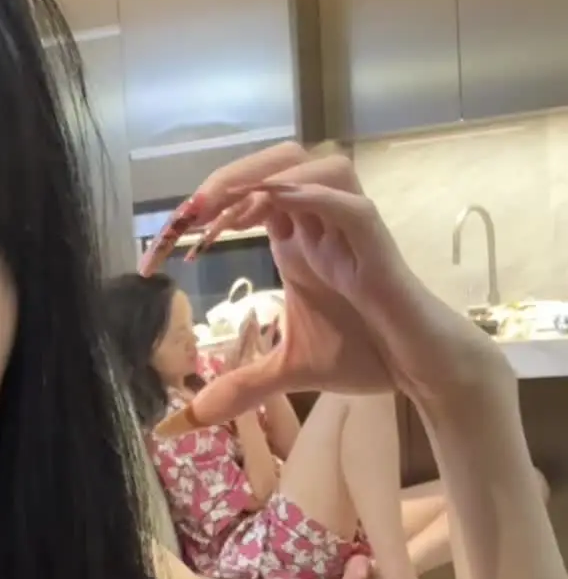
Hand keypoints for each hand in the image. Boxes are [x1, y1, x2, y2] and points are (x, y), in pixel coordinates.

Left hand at [142, 144, 509, 434]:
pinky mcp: (376, 243)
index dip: (202, 210)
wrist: (417, 371)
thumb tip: (191, 418)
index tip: (160, 249)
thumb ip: (241, 385)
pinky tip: (275, 206)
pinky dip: (313, 196)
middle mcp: (321, 222)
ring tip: (221, 211)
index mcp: (296, 237)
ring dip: (266, 177)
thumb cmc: (363, 354)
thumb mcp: (287, 371)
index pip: (245, 196)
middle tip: (187, 216)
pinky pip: (347, 202)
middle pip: (277, 161)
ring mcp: (350, 228)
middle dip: (228, 177)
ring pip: (316, 164)